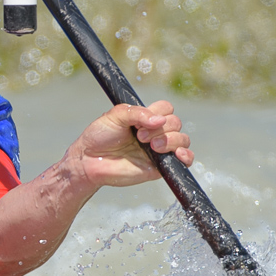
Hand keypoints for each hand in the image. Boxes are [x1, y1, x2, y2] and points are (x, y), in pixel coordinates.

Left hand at [68, 101, 191, 187]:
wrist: (89, 161)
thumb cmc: (99, 137)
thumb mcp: (114, 116)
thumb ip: (136, 113)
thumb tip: (160, 120)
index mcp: (146, 118)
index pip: (166, 108)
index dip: (158, 112)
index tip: (139, 123)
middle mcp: (155, 132)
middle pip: (175, 123)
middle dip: (160, 129)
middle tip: (139, 137)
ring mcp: (159, 149)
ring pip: (182, 139)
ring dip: (171, 140)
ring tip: (151, 147)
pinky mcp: (161, 167)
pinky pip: (184, 160)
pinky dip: (186, 156)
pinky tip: (178, 154)